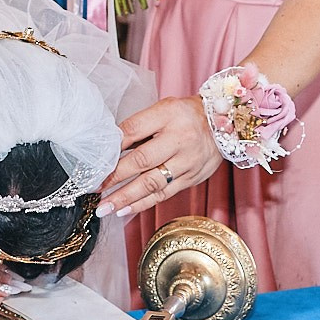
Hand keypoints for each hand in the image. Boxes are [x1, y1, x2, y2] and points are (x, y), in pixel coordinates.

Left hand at [98, 96, 223, 220]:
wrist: (225, 125)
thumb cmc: (187, 115)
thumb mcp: (164, 109)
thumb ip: (139, 125)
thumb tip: (109, 145)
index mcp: (169, 115)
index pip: (134, 129)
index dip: (112, 144)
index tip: (95, 159)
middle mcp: (180, 139)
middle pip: (143, 160)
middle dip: (115, 176)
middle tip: (95, 187)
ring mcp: (188, 162)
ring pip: (152, 183)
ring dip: (126, 197)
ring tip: (105, 207)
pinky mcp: (191, 178)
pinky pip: (164, 194)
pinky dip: (142, 204)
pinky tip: (125, 210)